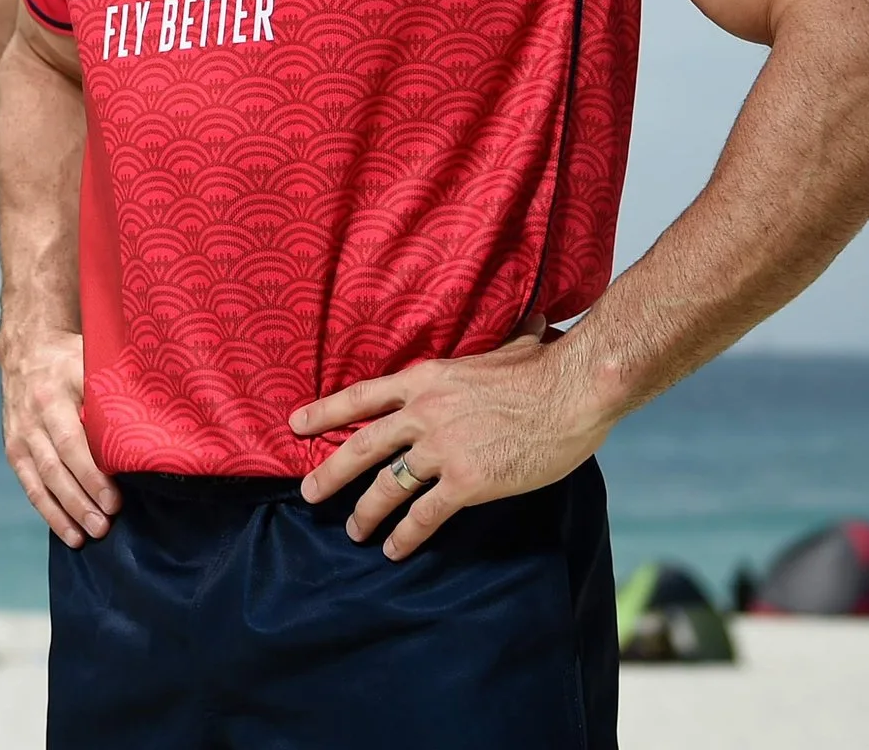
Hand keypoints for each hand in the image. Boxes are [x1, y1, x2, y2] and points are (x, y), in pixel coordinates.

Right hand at [0, 326, 116, 545]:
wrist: (26, 350)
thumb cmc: (72, 359)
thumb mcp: (92, 361)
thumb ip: (113, 390)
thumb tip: (156, 422)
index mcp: (56, 392)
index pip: (73, 441)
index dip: (93, 474)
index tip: (115, 499)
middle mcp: (35, 415)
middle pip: (57, 466)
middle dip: (82, 499)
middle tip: (106, 524)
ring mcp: (21, 434)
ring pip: (43, 480)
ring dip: (67, 511)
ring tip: (91, 535)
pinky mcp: (14, 450)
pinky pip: (31, 487)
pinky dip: (50, 513)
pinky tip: (70, 534)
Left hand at [293, 336, 611, 560]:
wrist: (573, 390)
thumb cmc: (546, 367)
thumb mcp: (509, 347)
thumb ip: (502, 343)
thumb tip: (529, 320)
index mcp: (426, 378)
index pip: (362, 396)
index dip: (325, 412)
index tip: (295, 425)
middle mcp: (424, 413)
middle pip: (362, 445)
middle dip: (329, 472)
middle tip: (307, 493)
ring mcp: (442, 449)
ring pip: (386, 486)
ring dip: (366, 512)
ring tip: (354, 531)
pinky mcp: (467, 482)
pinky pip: (424, 514)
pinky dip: (405, 535)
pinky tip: (394, 549)